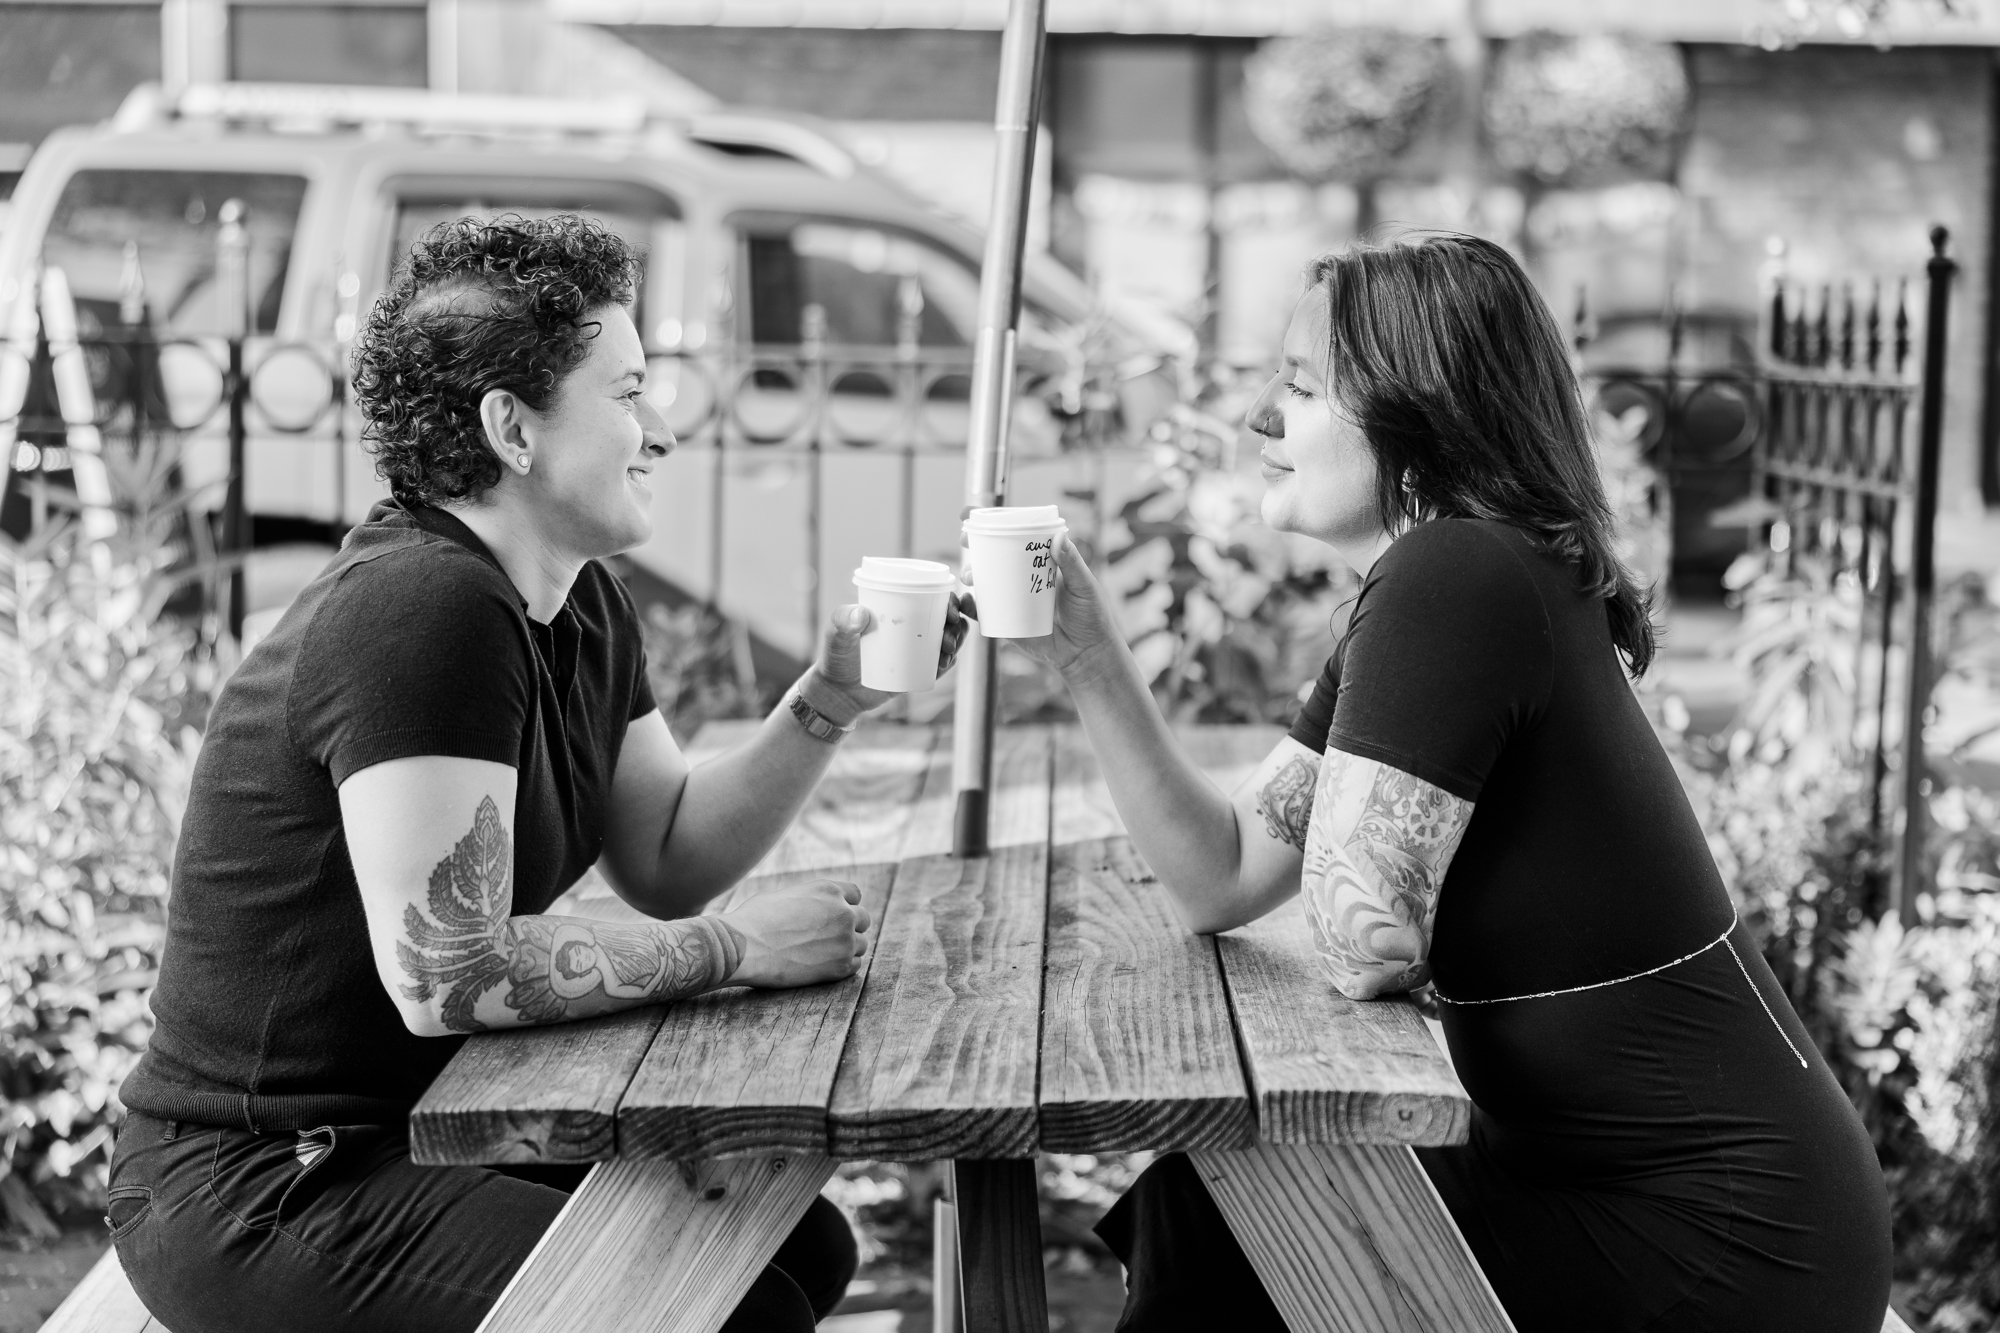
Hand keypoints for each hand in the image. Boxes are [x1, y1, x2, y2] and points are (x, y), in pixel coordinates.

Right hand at [722, 877, 870, 987]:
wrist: (745, 948)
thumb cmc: (754, 920)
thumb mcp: (784, 896)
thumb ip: (807, 900)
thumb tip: (808, 908)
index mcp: (829, 890)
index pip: (855, 895)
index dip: (846, 905)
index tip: (836, 915)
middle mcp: (843, 912)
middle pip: (863, 919)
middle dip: (850, 927)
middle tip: (832, 938)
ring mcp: (844, 940)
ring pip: (861, 944)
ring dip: (848, 948)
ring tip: (825, 954)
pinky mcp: (839, 966)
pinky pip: (855, 965)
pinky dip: (844, 966)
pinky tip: (825, 967)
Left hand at [801, 595, 975, 723]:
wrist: (839, 692)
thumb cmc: (836, 657)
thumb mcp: (836, 635)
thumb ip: (841, 621)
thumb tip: (860, 614)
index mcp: (899, 609)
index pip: (931, 596)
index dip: (949, 599)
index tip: (950, 610)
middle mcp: (913, 626)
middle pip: (947, 618)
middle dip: (958, 622)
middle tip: (948, 635)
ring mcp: (918, 649)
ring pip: (950, 639)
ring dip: (958, 640)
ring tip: (946, 650)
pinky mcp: (919, 670)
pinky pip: (941, 664)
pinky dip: (948, 662)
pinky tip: (945, 662)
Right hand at [960, 532, 1121, 680]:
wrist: (1087, 654)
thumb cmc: (1092, 616)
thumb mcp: (1084, 586)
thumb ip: (1072, 563)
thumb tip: (1058, 537)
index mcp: (1042, 565)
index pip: (1017, 541)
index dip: (996, 530)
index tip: (978, 518)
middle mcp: (1025, 581)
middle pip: (995, 561)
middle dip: (976, 550)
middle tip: (966, 543)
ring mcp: (1015, 602)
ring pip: (987, 585)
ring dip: (971, 576)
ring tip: (969, 576)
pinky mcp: (1010, 625)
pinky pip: (986, 615)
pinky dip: (972, 608)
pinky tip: (966, 602)